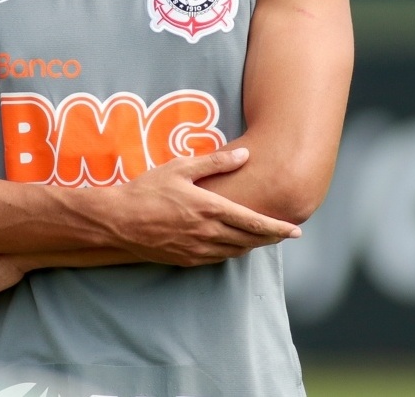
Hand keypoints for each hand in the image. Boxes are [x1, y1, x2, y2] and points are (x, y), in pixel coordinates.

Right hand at [105, 147, 301, 265]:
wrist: (118, 221)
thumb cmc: (147, 189)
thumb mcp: (180, 168)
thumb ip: (214, 162)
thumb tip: (245, 154)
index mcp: (210, 209)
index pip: (255, 223)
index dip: (278, 229)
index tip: (296, 231)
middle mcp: (209, 233)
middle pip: (251, 240)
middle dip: (271, 238)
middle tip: (285, 234)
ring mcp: (198, 250)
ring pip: (236, 252)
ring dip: (252, 246)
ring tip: (262, 238)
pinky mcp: (187, 260)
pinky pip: (218, 258)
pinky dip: (231, 251)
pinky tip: (232, 244)